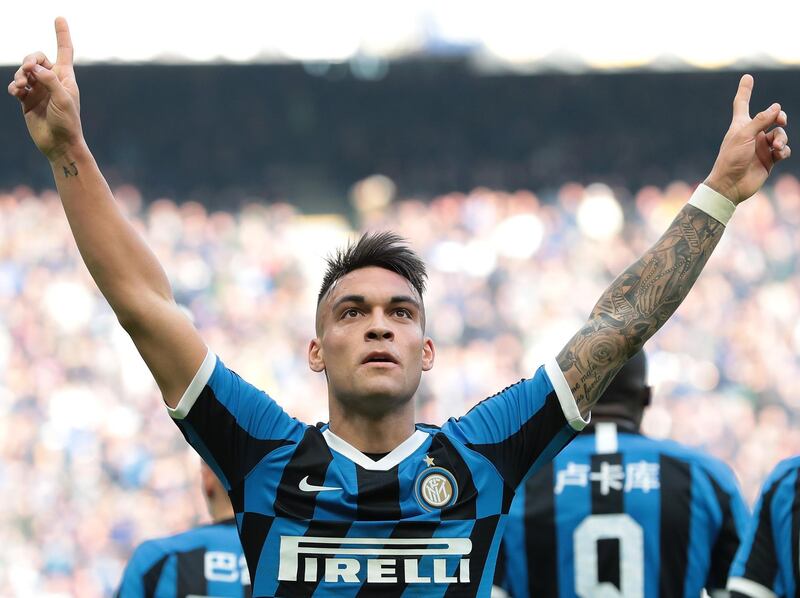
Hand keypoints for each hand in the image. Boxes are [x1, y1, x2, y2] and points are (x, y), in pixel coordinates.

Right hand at [7, 17, 82, 160]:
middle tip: (29, 70)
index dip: (62, 34)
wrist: (59, 144)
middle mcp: (52, 81)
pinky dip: (14, 86)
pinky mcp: (27, 100)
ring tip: (21, 86)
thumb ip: (50, 81)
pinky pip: (16, 85)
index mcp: (66, 78)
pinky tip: (16, 91)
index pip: (64, 51)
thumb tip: (35, 68)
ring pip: (24, 71)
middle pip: (37, 58)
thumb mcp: (63, 99)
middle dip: (30, 60)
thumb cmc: (68, 123)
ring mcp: (39, 90)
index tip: (59, 18)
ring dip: (20, 75)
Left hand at [704, 74, 790, 203]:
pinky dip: (784, 151)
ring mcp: (761, 147)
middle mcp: (751, 134)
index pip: (742, 103)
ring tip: (776, 148)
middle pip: (771, 118)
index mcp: (740, 126)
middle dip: (779, 117)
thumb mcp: (744, 136)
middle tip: (780, 121)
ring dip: (782, 139)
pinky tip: (779, 155)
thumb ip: (761, 120)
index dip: (745, 90)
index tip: (747, 77)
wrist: (730, 185)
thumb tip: (777, 107)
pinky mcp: (768, 160)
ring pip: (780, 135)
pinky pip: (783, 151)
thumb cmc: (731, 159)